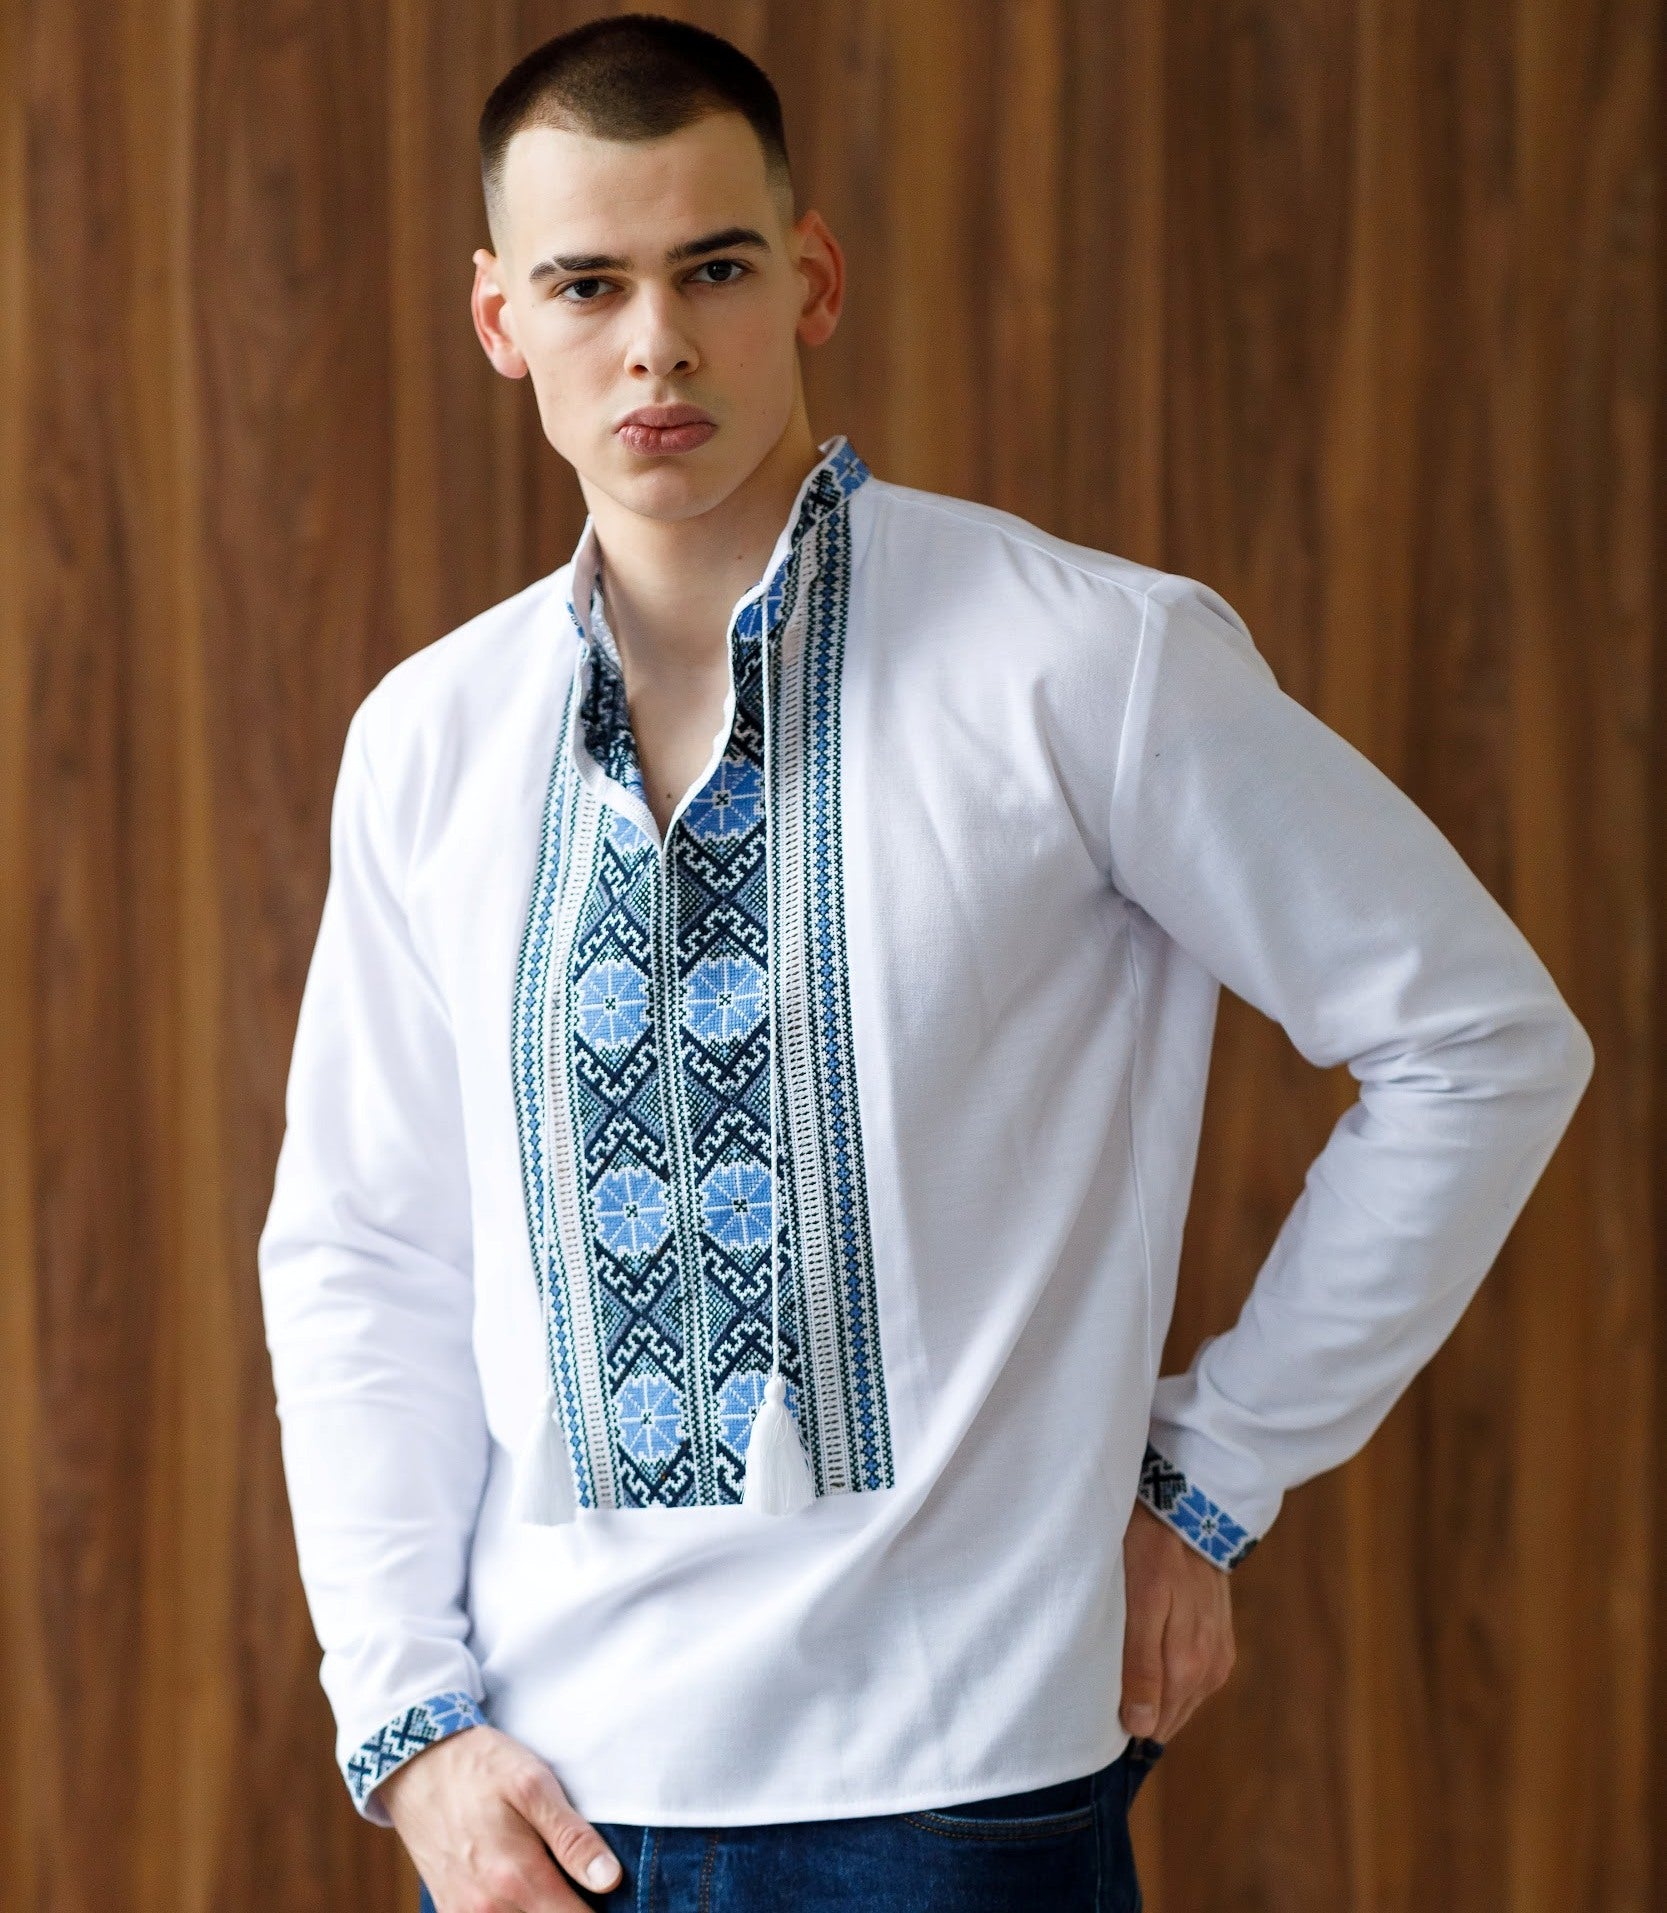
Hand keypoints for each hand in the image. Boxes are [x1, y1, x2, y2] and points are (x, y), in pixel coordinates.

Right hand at [377, 1723, 623, 1910]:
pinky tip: (527, 1892)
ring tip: (558, 1883)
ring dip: (545, 1910)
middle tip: (586, 1882)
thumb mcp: (532, 1784)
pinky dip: (516, 1912)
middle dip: (573, 1909)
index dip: (603, 1910)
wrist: (416, 1764)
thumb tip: (611, 1880)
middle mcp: (489, 1910)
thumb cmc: (479, 1767)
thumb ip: (571, 1836)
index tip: (611, 1892)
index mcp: (517, 1879)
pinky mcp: (450, 1912)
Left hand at [1119, 1497, 1236, 1741]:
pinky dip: (1173, 1685)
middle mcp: (1208, 1668)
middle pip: (1168, 1717)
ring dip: (1157, 1705)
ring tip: (1123, 1695)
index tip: (1094, 1731)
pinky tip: (1154, 1675)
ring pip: (1182, 1702)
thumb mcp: (1138, 1602)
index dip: (1123, 1731)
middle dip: (1139, 1721)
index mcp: (1186, 1663)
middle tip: (1101, 1714)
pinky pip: (1197, 1683)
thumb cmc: (1151, 1550)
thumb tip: (1142, 1728)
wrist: (1188, 1509)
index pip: (1153, 1725)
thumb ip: (1140, 1665)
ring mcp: (1218, 1656)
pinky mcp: (1222, 1644)